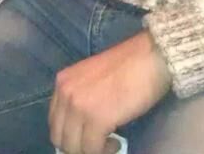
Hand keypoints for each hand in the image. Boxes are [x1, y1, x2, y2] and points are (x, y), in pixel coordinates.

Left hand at [49, 32, 171, 153]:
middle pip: (58, 137)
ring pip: (73, 146)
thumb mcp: (91, 78)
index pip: (54, 121)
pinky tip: (117, 142)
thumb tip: (80, 124)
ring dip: (90, 150)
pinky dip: (104, 151)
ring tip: (110, 143)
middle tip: (98, 144)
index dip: (70, 135)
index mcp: (62, 83)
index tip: (87, 138)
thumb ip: (80, 97)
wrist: (148, 58)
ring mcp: (78, 107)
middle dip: (77, 146)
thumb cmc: (127, 67)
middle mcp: (64, 94)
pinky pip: (91, 148)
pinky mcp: (97, 119)